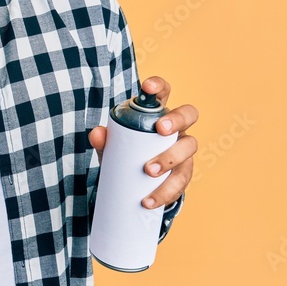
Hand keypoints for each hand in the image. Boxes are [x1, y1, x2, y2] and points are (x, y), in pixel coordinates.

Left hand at [89, 76, 197, 208]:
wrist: (136, 184)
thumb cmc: (127, 153)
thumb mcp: (113, 147)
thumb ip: (104, 140)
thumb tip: (97, 134)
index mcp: (158, 113)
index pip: (163, 92)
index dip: (158, 85)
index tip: (146, 87)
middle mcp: (177, 128)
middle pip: (188, 114)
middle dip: (177, 120)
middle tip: (161, 130)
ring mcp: (184, 150)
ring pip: (189, 147)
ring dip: (170, 158)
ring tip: (149, 171)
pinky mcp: (184, 174)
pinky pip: (181, 181)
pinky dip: (165, 192)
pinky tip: (149, 200)